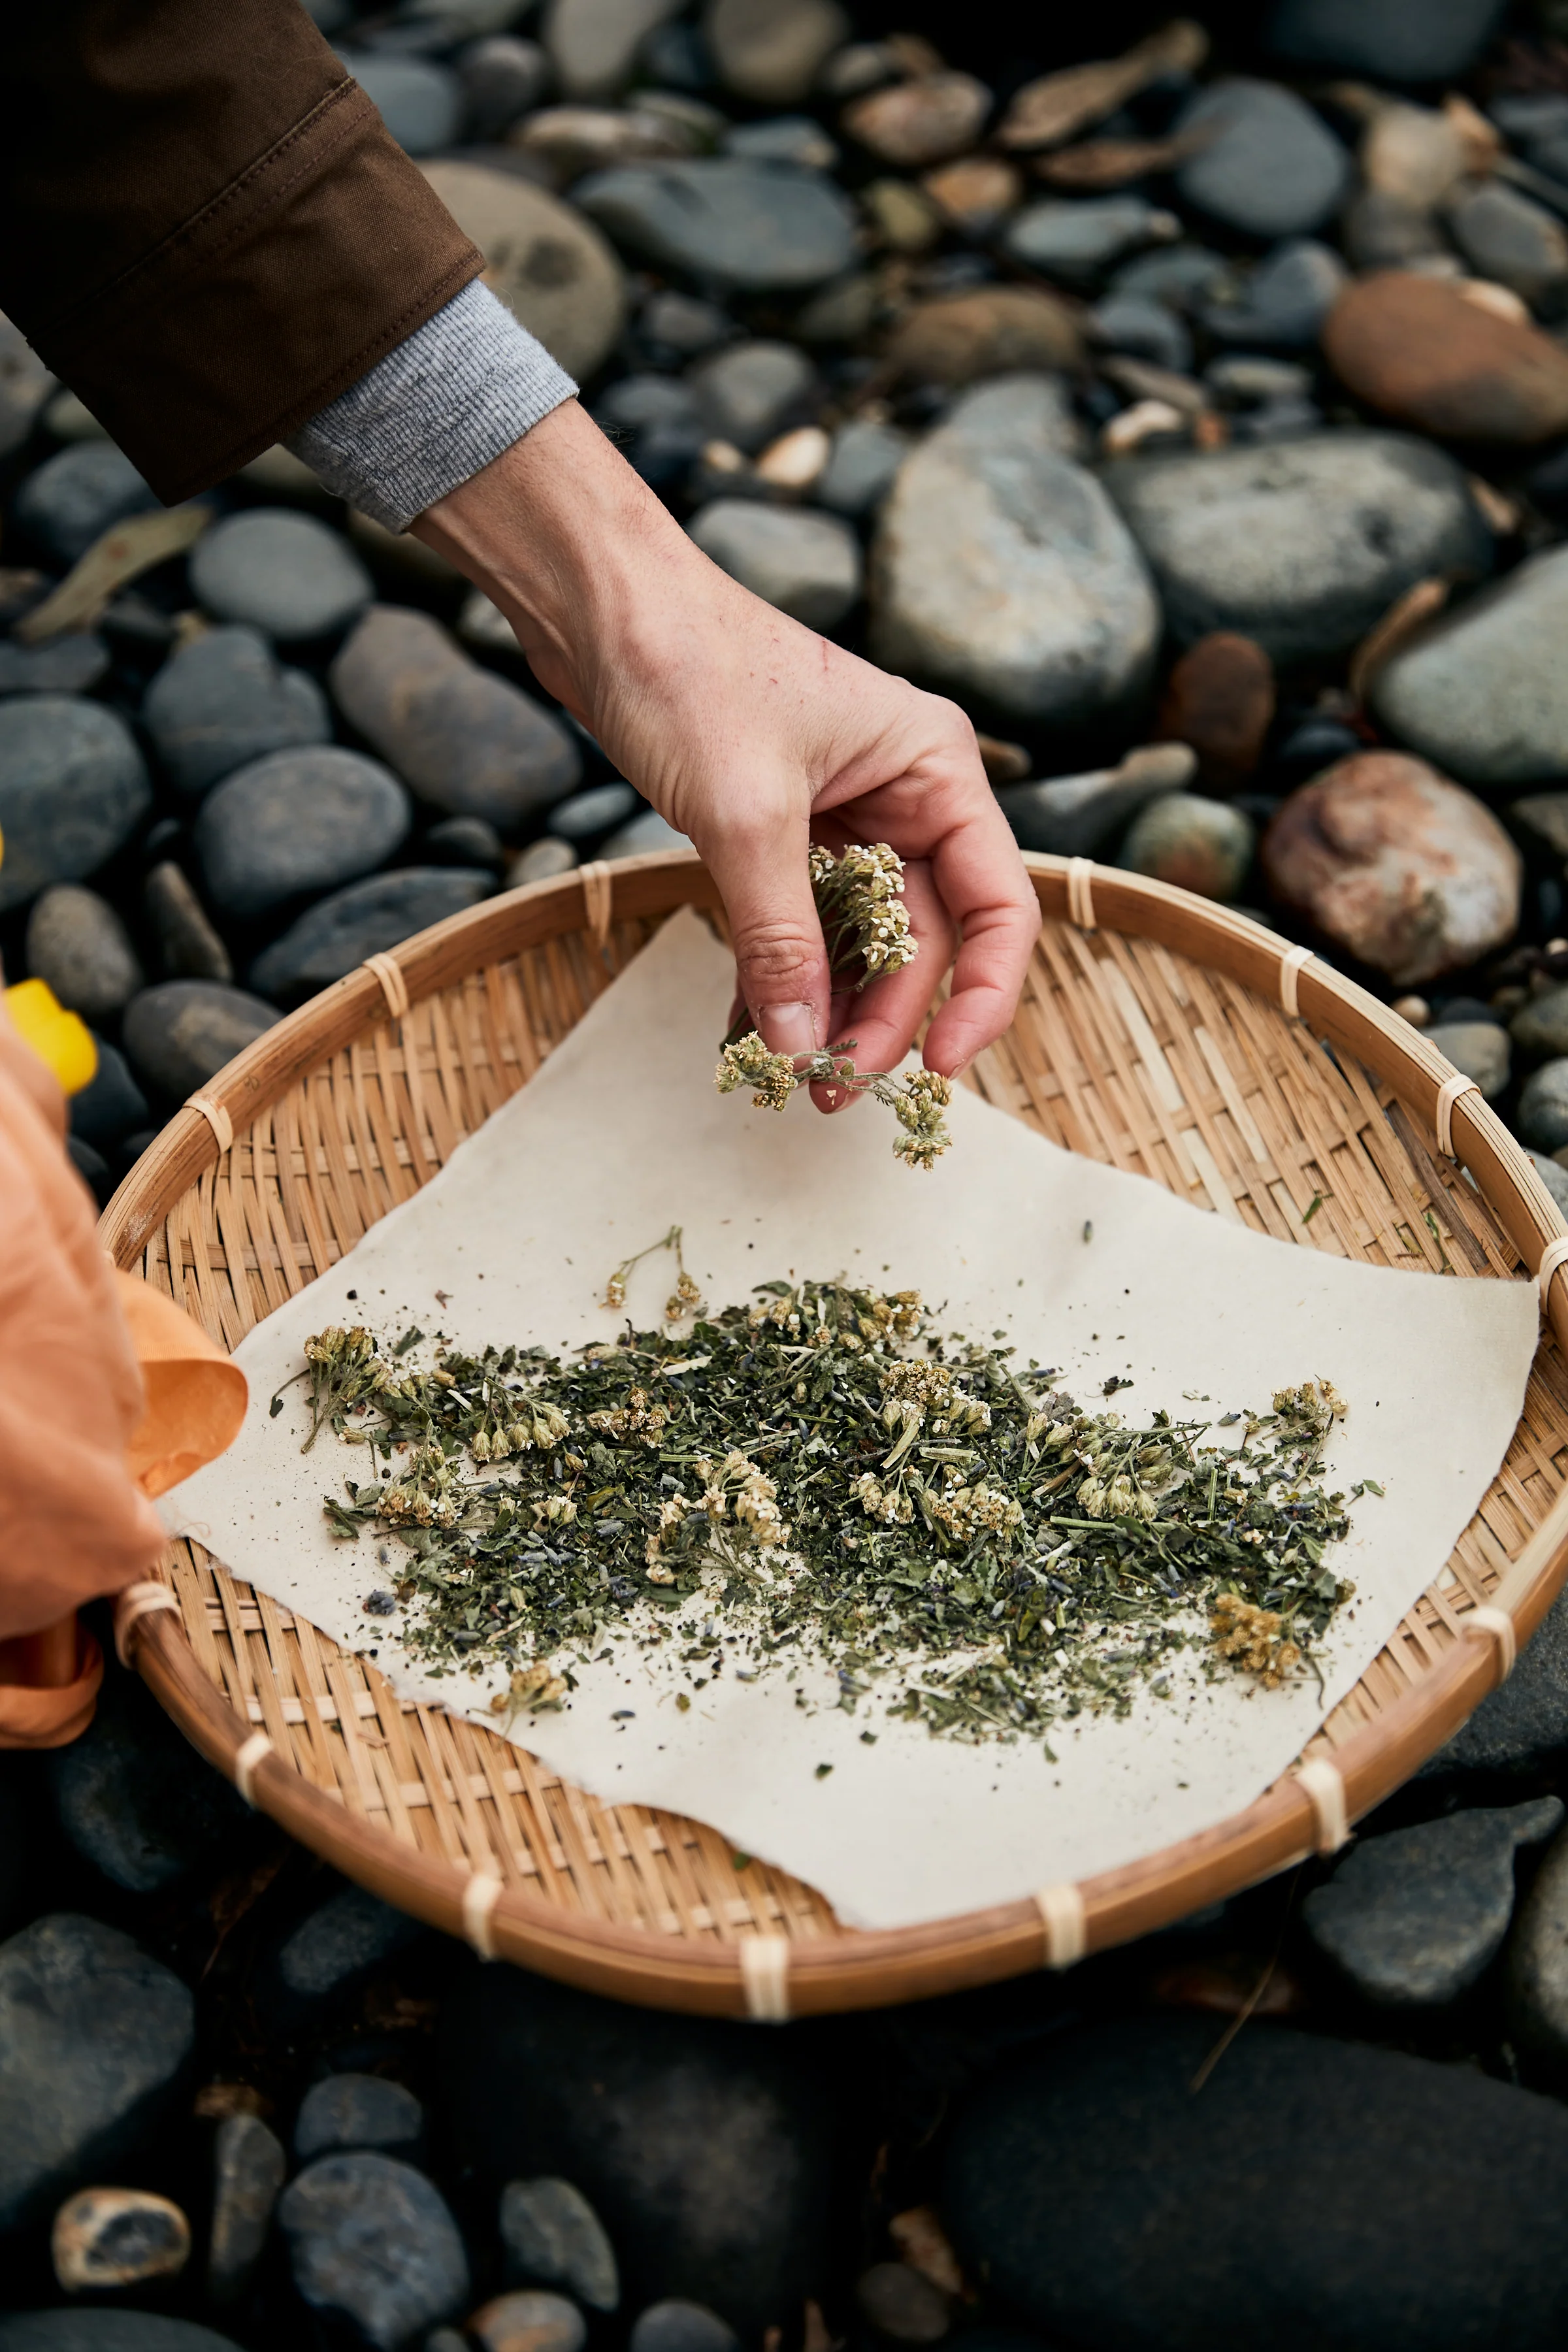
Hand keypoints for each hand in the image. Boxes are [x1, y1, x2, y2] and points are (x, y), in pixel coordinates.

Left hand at [414, 401, 1038, 1099]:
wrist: (597, 605)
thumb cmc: (686, 670)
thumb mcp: (742, 814)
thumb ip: (779, 933)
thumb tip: (799, 1040)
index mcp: (933, 769)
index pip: (997, 906)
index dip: (982, 996)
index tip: (939, 1066)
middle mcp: (904, 794)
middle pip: (924, 938)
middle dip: (882, 1017)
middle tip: (831, 1085)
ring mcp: (843, 815)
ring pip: (860, 941)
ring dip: (830, 1009)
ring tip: (794, 1076)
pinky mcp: (782, 830)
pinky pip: (800, 924)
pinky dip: (781, 975)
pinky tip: (753, 1030)